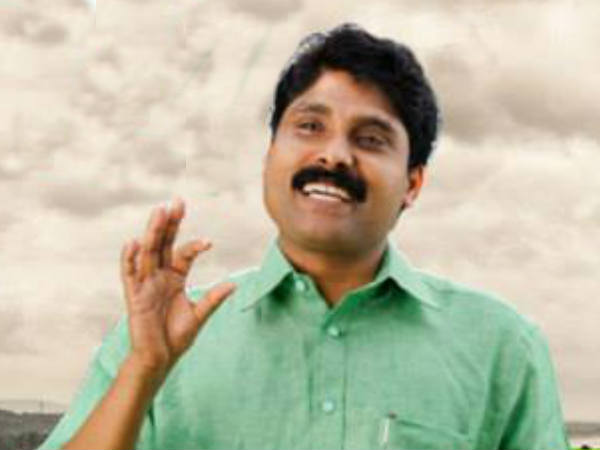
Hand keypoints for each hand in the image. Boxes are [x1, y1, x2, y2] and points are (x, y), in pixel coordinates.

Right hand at [120, 198, 235, 376]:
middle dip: (170, 223)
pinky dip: (129, 259)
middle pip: (163, 244)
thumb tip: (234, 284)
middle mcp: (159, 276)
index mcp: (175, 278)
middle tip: (177, 201)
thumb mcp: (199, 316)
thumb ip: (213, 299)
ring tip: (159, 212)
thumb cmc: (176, 338)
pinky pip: (129, 274)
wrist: (160, 359)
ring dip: (153, 232)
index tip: (209, 242)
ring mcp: (145, 284)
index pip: (184, 254)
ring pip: (148, 252)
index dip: (195, 246)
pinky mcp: (134, 296)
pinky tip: (132, 242)